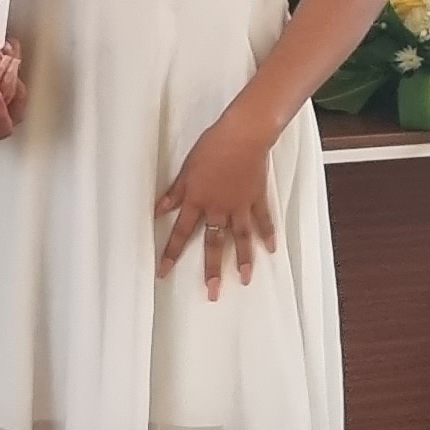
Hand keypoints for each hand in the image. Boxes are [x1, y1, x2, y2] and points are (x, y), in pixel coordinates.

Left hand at [154, 123, 279, 299]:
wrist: (243, 136)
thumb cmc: (212, 147)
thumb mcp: (186, 169)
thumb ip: (175, 193)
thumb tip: (159, 209)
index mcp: (198, 201)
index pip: (181, 233)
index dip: (171, 253)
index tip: (164, 272)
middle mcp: (219, 208)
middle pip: (214, 244)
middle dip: (211, 270)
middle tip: (213, 293)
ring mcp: (240, 206)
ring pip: (241, 239)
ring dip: (243, 260)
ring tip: (244, 280)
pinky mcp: (257, 198)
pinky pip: (263, 221)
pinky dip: (267, 234)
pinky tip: (270, 249)